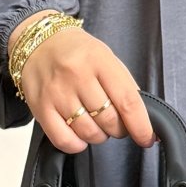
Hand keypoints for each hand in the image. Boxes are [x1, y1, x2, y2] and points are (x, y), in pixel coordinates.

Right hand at [12, 19, 155, 153]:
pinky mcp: (41, 107)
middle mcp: (77, 75)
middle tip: (117, 124)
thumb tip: (141, 116)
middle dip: (119, 129)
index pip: (127, 100)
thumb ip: (123, 83)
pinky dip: (77, 144)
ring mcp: (57, 92)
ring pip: (88, 132)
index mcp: (99, 60)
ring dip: (99, 136)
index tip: (147, 138)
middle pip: (109, 119)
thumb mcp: (105, 56)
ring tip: (97, 124)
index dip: (140, 125)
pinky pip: (63, 140)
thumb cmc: (76, 50)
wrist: (38, 41)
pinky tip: (79, 135)